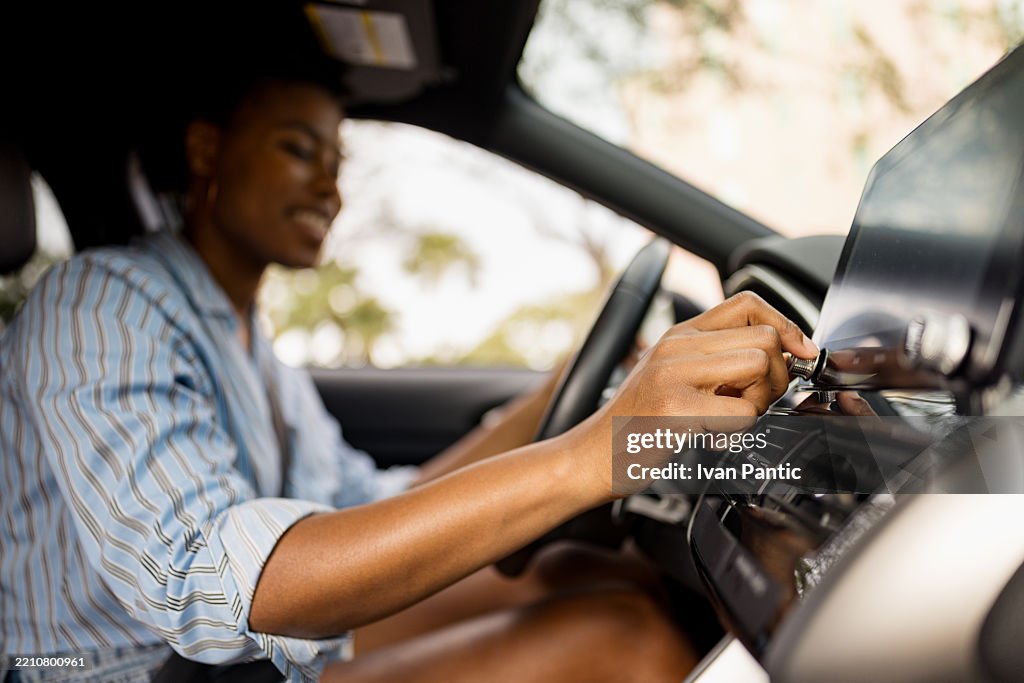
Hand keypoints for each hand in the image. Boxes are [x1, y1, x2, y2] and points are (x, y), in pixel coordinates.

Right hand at [566, 292, 817, 496]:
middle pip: (764, 337)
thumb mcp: (672, 375)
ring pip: (758, 366)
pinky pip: (743, 412)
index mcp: (679, 335)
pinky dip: (742, 428)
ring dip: (760, 400)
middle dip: (778, 374)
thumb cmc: (636, 425)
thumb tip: (777, 353)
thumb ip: (715, 358)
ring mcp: (672, 375)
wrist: (592, 457)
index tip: (799, 351)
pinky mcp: (674, 409)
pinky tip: (718, 435)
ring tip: (733, 417)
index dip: (785, 323)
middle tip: (756, 400)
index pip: (747, 302)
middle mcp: (675, 347)